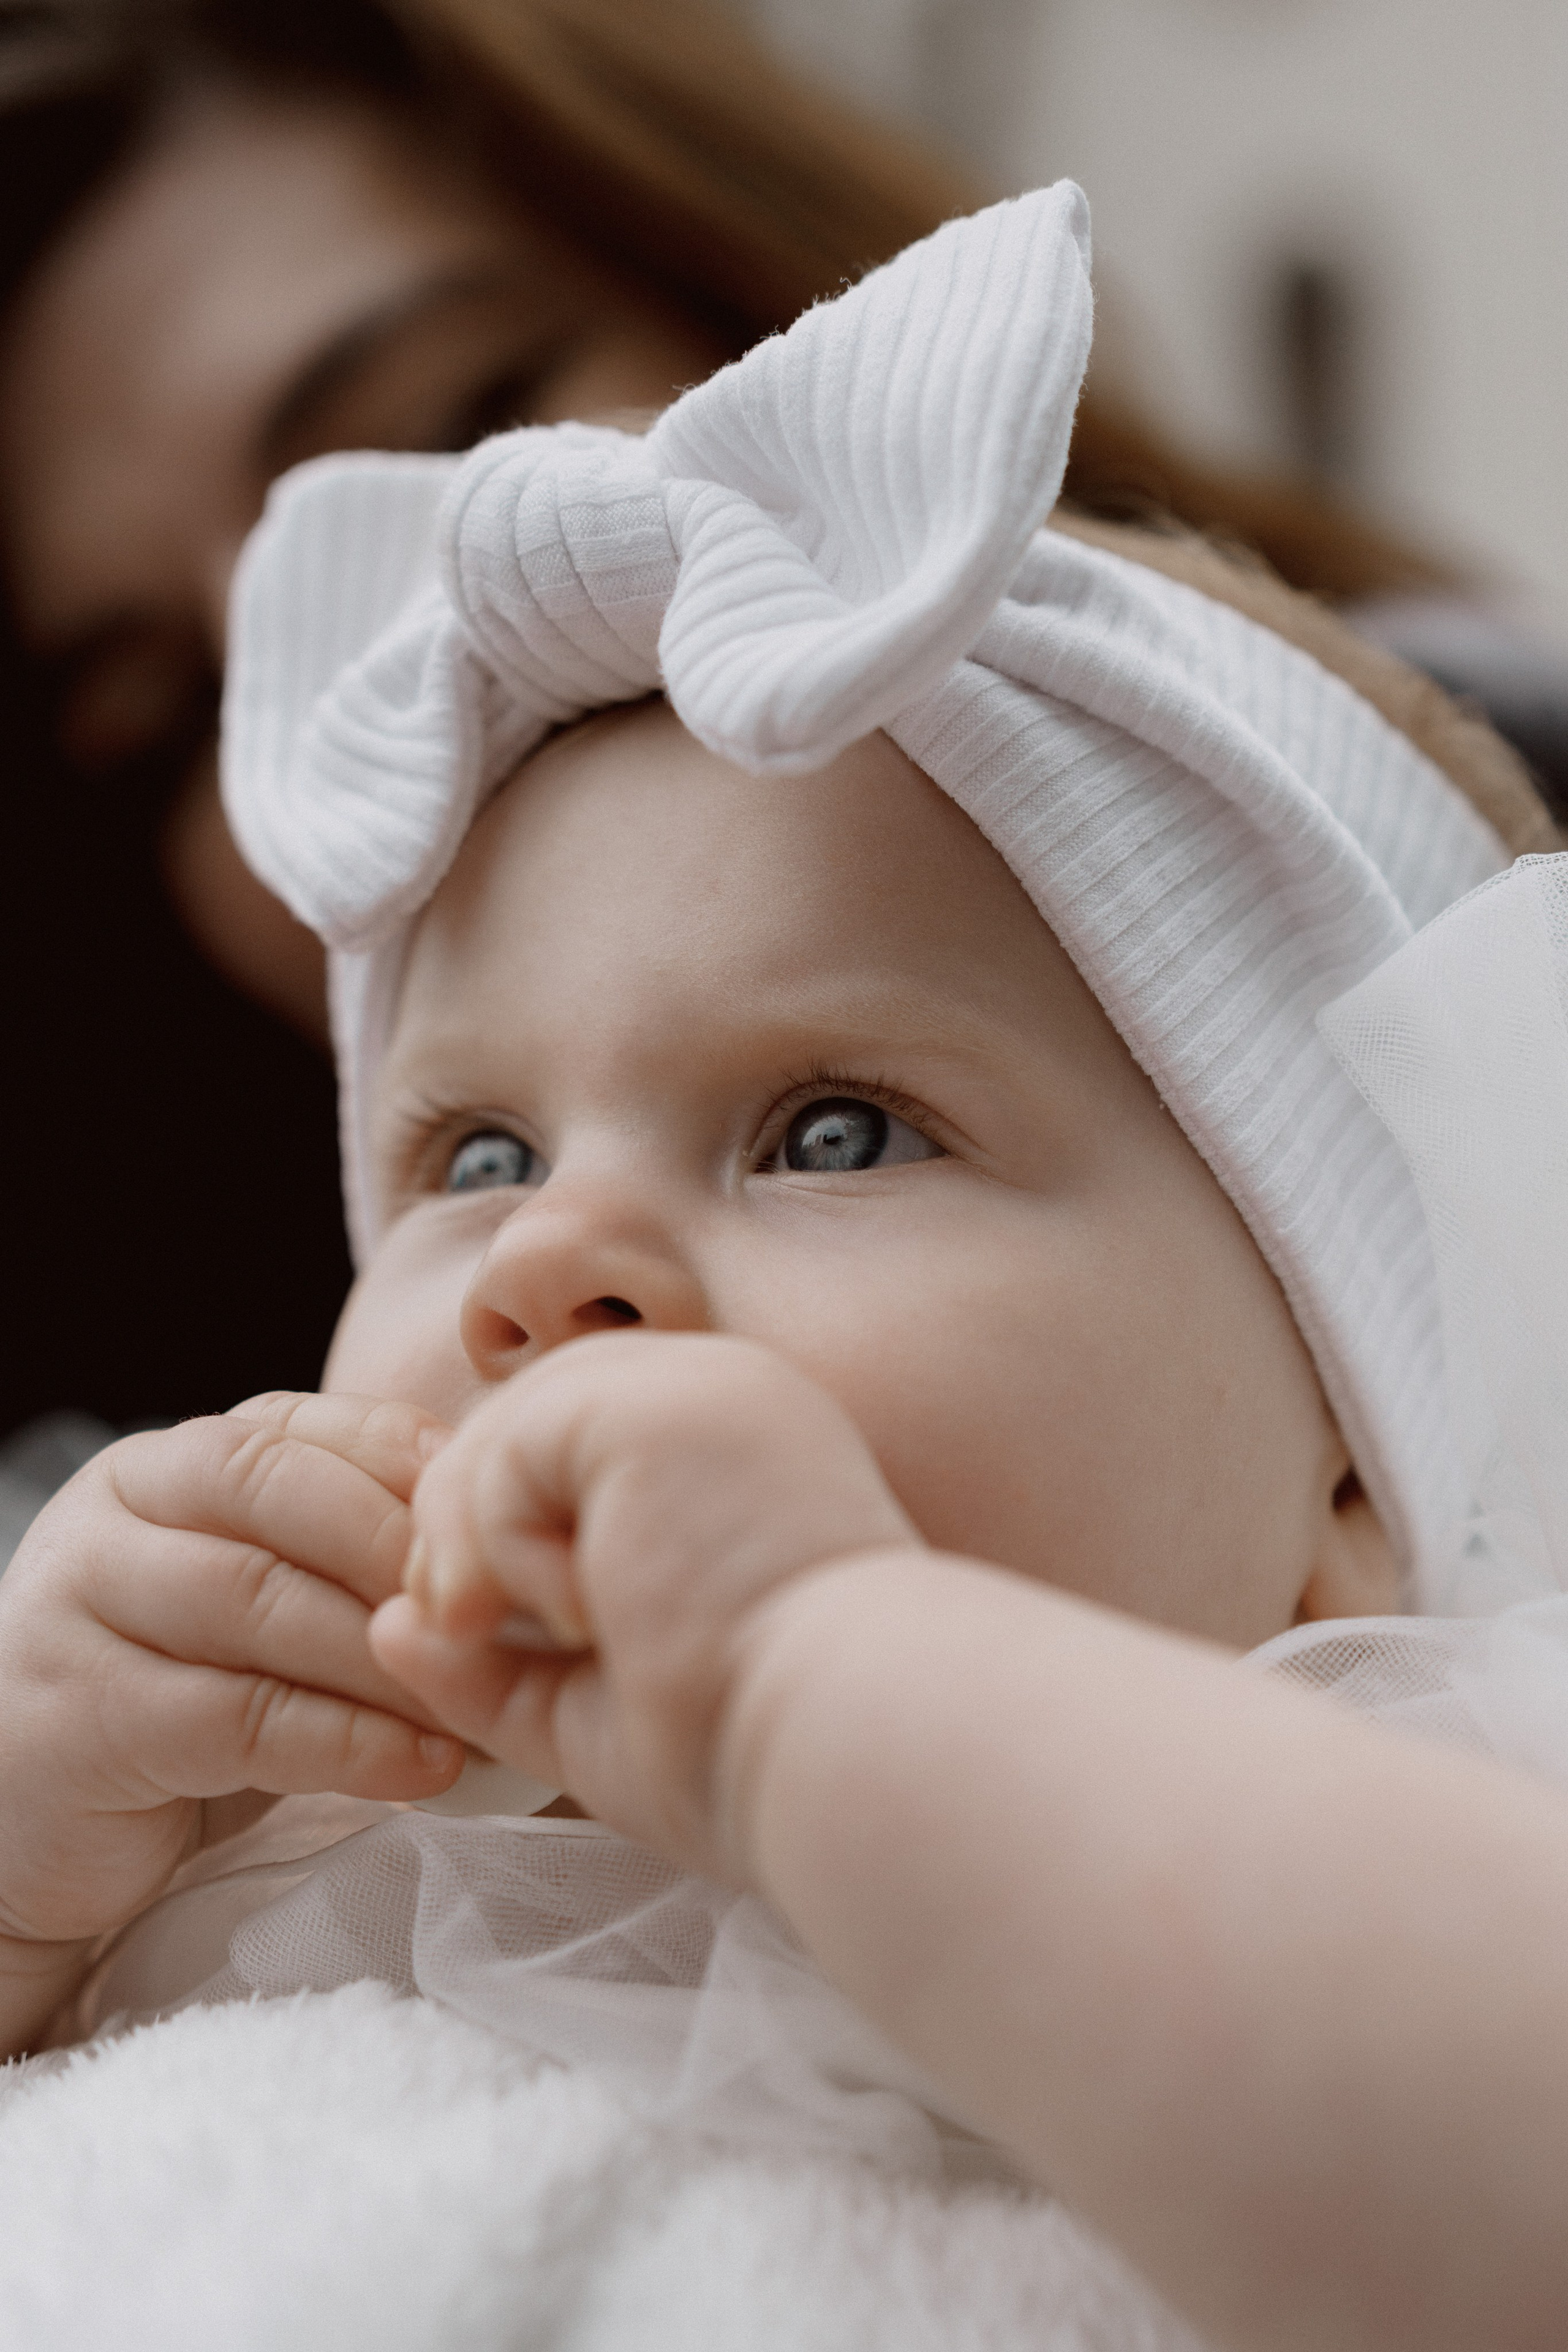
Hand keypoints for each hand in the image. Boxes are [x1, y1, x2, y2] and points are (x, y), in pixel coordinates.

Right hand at [0, 1392, 465, 1972]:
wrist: (31, 1832)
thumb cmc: (182, 1708)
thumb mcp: (263, 1610)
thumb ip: (343, 1560)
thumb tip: (501, 1550)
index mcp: (174, 1462)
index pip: (307, 1427)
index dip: (412, 1466)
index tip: (497, 1522)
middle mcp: (116, 1506)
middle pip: (280, 1493)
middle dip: (404, 1554)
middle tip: (502, 1620)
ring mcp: (82, 1601)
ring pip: (259, 1600)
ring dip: (387, 1657)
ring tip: (478, 1703)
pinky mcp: (79, 1715)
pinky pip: (237, 1716)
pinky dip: (347, 1742)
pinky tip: (423, 1767)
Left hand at [371, 1332, 918, 1880]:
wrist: (845, 1742)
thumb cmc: (754, 1746)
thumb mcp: (598, 1706)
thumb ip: (496, 1664)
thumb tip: (391, 1629)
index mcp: (731, 1455)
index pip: (566, 1450)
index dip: (498, 1533)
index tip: (485, 1636)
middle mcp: (719, 1396)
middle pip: (519, 1422)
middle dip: (462, 1530)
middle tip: (466, 1631)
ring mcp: (692, 1386)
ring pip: (502, 1426)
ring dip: (477, 1541)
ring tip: (522, 1629)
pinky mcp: (654, 1403)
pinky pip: (510, 1446)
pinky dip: (506, 1540)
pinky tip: (583, 1609)